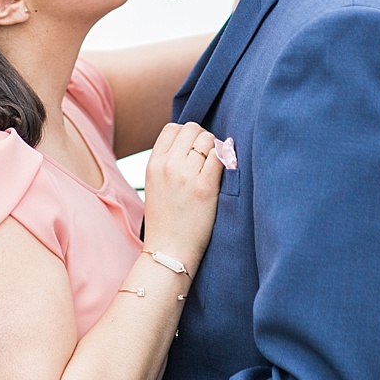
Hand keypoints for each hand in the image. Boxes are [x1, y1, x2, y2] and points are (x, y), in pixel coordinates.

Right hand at [141, 122, 223, 270]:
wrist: (168, 252)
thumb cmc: (166, 221)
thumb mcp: (155, 185)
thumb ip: (168, 162)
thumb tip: (192, 143)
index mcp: (153, 163)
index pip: (173, 128)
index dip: (187, 135)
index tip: (194, 150)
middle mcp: (168, 165)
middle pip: (193, 129)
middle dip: (203, 139)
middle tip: (208, 159)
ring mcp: (186, 175)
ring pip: (208, 139)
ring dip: (216, 149)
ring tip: (215, 169)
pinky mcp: (205, 187)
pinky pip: (220, 156)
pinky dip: (226, 159)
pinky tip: (226, 172)